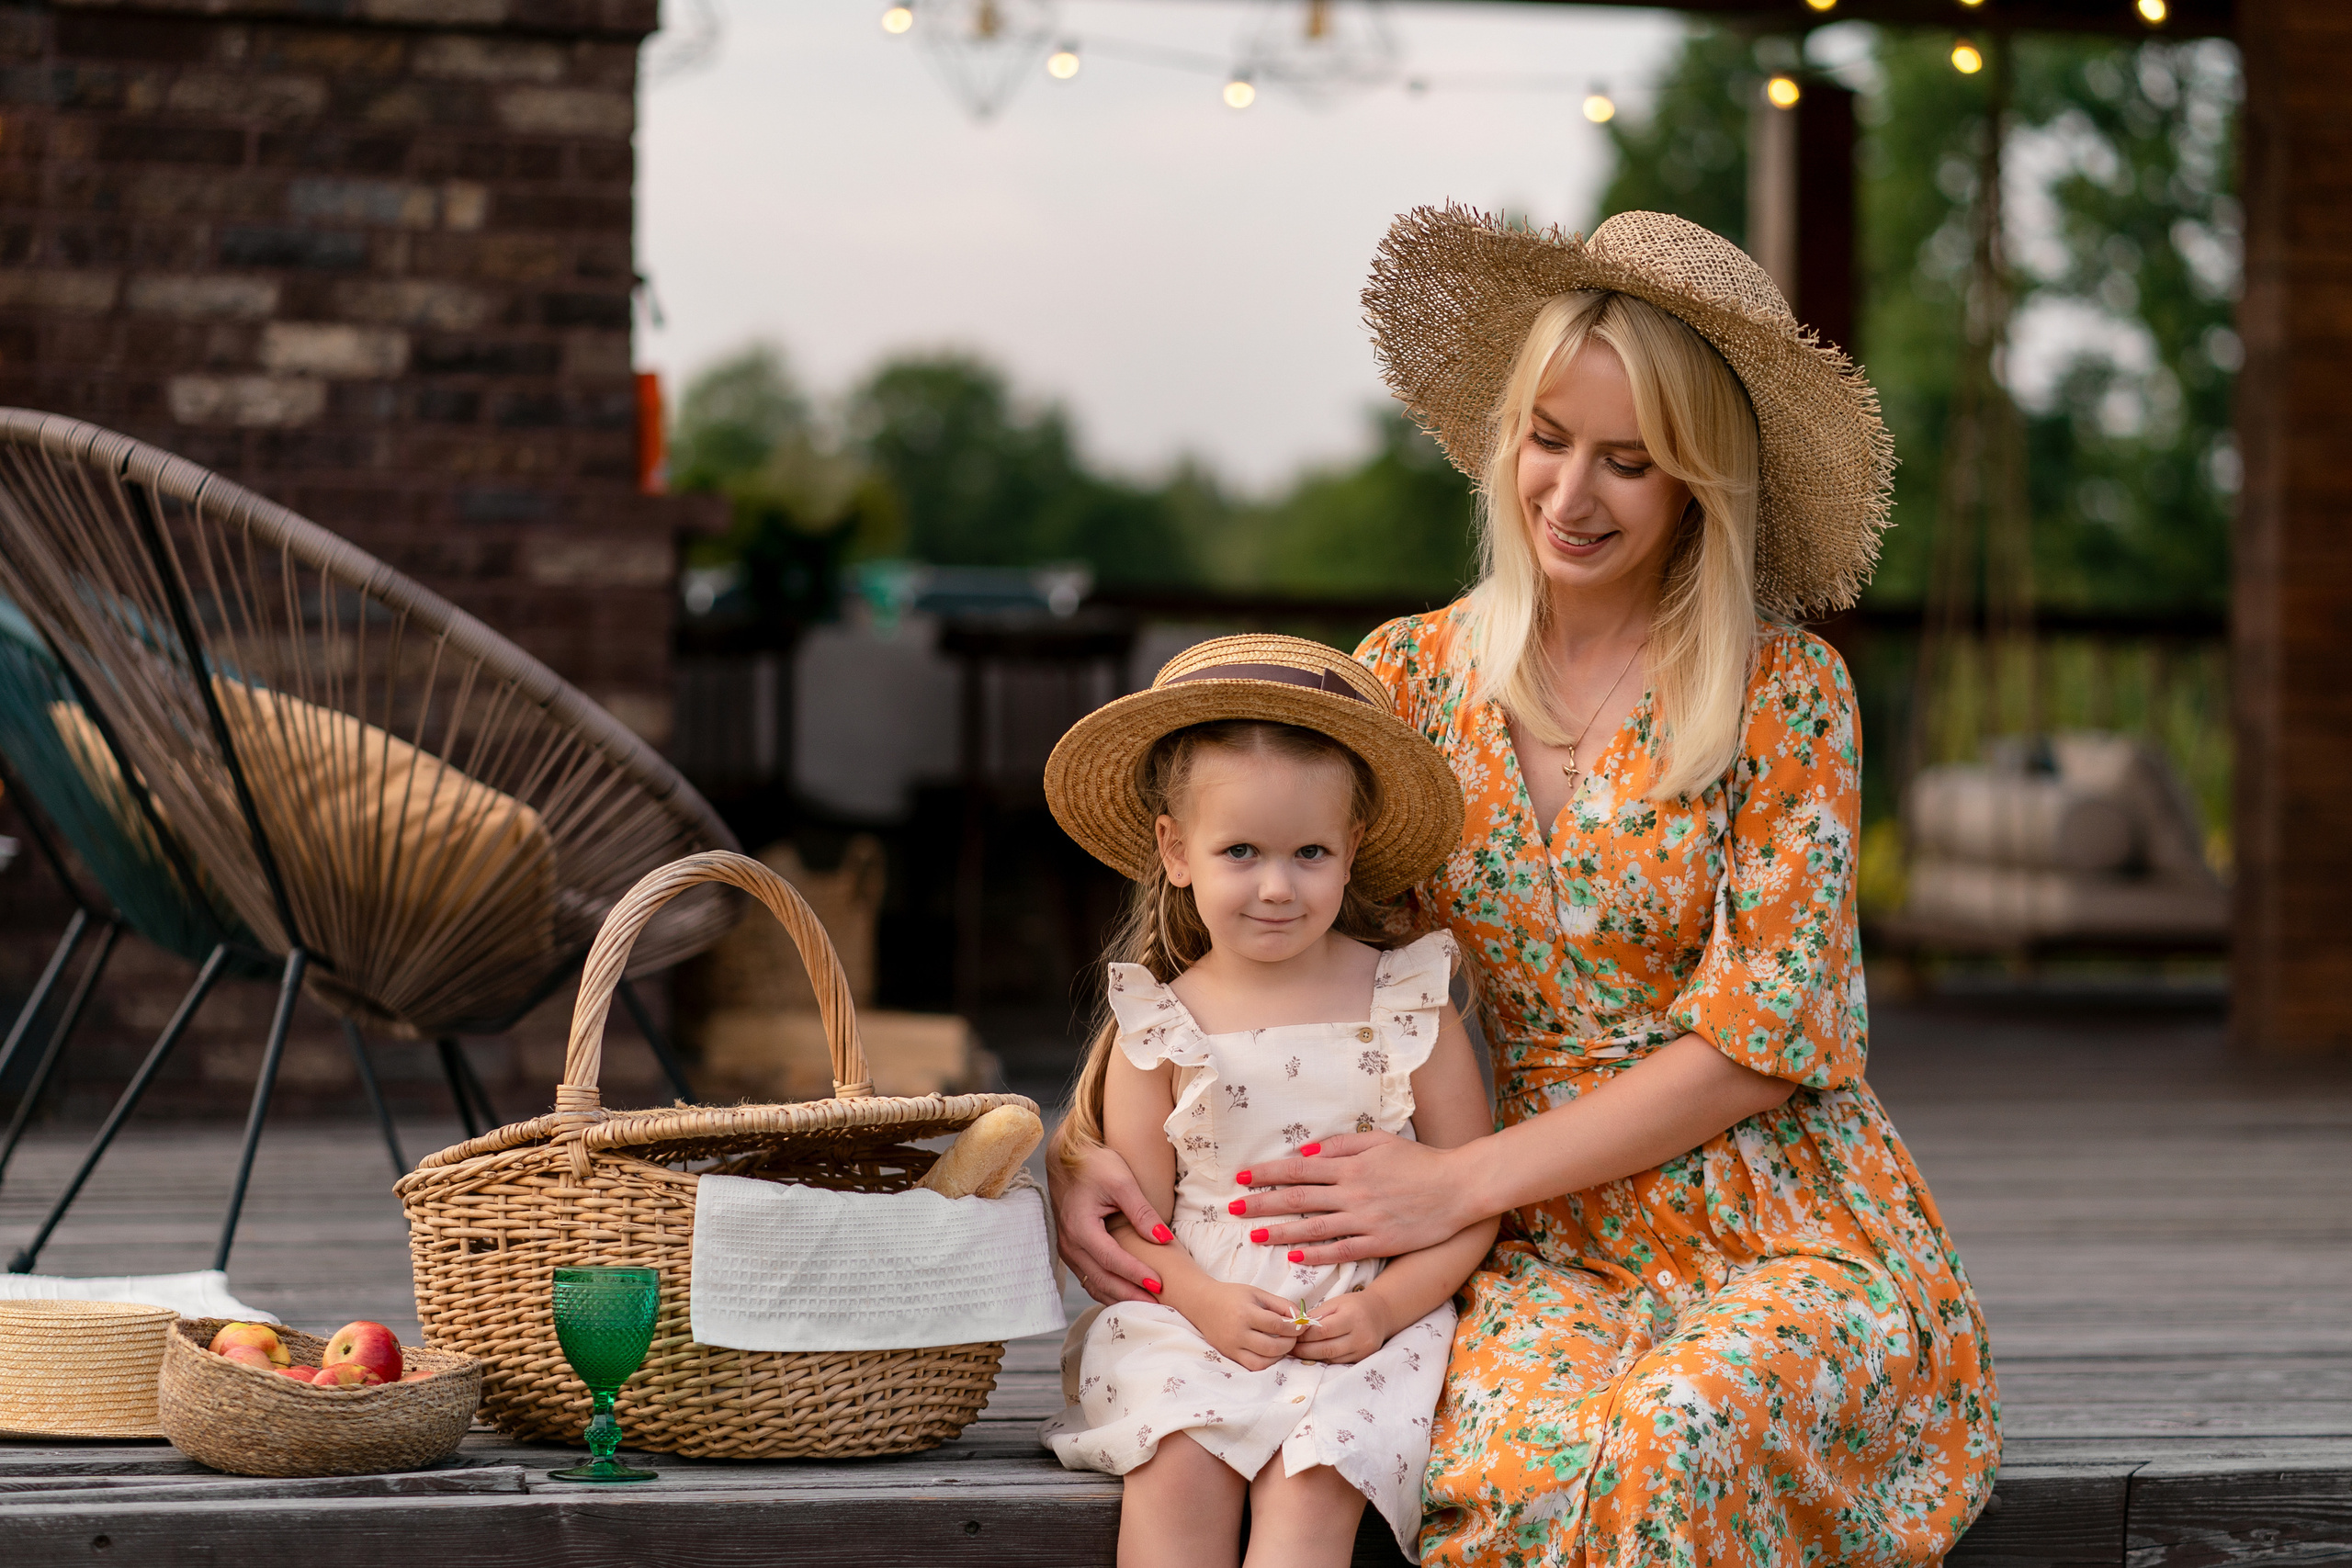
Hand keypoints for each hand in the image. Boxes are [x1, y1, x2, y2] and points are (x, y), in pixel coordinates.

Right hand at [1049, 1142, 1171, 1304]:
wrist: (1066, 1159)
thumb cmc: (1094, 1165)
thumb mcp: (1121, 1181)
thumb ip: (1141, 1211)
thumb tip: (1164, 1238)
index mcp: (1080, 1227)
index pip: (1111, 1259)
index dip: (1135, 1274)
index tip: (1159, 1285)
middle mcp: (1070, 1244)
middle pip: (1102, 1279)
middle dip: (1130, 1295)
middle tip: (1159, 1307)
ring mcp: (1068, 1250)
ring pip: (1094, 1284)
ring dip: (1120, 1298)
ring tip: (1148, 1307)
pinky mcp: (1072, 1251)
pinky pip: (1090, 1278)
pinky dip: (1109, 1290)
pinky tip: (1128, 1295)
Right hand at [1176, 1279, 1306, 1371]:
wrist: (1202, 1303)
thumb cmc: (1232, 1296)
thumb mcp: (1257, 1293)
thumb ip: (1280, 1304)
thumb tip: (1300, 1317)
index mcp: (1245, 1313)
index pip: (1277, 1325)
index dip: (1294, 1327)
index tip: (1303, 1325)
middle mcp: (1238, 1333)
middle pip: (1272, 1347)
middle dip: (1290, 1343)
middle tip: (1294, 1336)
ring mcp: (1232, 1347)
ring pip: (1263, 1362)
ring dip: (1279, 1356)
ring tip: (1284, 1345)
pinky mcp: (1229, 1355)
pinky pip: (1252, 1366)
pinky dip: (1266, 1362)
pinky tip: (1271, 1352)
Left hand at [1238, 1131, 1472, 1266]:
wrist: (1458, 1188)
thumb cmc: (1419, 1161)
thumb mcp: (1380, 1141)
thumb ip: (1341, 1145)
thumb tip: (1305, 1151)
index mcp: (1351, 1165)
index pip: (1298, 1168)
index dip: (1267, 1173)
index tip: (1241, 1177)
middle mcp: (1352, 1192)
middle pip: (1297, 1198)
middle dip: (1261, 1202)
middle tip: (1232, 1208)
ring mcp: (1365, 1219)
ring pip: (1312, 1227)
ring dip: (1279, 1231)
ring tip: (1254, 1235)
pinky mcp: (1379, 1242)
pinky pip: (1340, 1250)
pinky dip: (1315, 1253)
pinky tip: (1293, 1255)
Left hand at [1293, 1290, 1394, 1364]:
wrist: (1380, 1314)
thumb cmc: (1354, 1305)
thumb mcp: (1336, 1303)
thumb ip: (1317, 1315)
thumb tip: (1296, 1327)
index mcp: (1352, 1317)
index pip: (1323, 1330)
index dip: (1305, 1335)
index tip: (1291, 1335)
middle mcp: (1360, 1336)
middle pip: (1326, 1349)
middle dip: (1304, 1350)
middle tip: (1289, 1348)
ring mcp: (1363, 1350)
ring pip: (1331, 1359)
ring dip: (1311, 1357)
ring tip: (1296, 1353)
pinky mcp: (1363, 1359)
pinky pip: (1338, 1362)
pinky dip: (1323, 1360)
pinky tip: (1312, 1355)